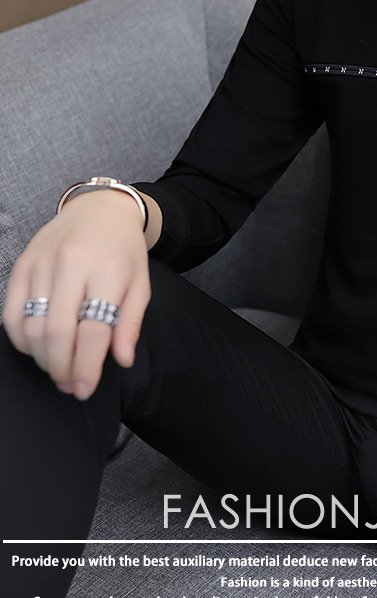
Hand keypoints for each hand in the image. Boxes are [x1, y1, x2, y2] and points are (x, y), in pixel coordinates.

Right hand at [2, 190, 151, 399]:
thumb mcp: (141, 284)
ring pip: (31, 325)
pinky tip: (36, 349)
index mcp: (107, 271)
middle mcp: (71, 265)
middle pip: (58, 332)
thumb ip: (130, 323)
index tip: (86, 388)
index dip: (87, 366)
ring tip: (57, 370)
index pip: (93, 329)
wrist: (101, 209)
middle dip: (62, 367)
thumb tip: (121, 360)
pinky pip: (10, 312)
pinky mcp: (21, 264)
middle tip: (69, 386)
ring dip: (41, 358)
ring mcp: (42, 264)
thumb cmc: (124, 251)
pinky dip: (20, 338)